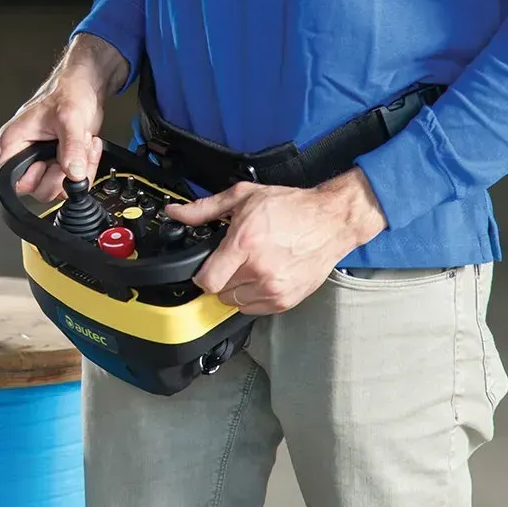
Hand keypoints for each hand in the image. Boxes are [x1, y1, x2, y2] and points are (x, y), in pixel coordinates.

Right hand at [0, 34, 126, 201]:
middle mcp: (25, 155)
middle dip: (61, 175)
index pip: (3, 179)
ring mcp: (43, 161)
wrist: (87, 87)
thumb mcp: (69, 118)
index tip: (46, 168)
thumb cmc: (68, 91)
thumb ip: (71, 147)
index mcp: (13, 141)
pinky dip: (86, 168)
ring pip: (57, 187)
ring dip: (78, 170)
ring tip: (83, 144)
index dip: (26, 181)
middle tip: (72, 153)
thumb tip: (73, 173)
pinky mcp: (59, 163)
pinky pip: (71, 181)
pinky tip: (87, 147)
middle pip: (36, 189)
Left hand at [162, 169, 387, 314]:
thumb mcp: (244, 197)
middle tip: (233, 261)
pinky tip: (263, 277)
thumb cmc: (291, 208)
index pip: (207, 280)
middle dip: (221, 277)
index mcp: (245, 244)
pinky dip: (254, 297)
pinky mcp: (287, 299)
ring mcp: (274, 288)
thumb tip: (176, 212)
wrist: (331, 220)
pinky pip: (255, 309)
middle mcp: (259, 270)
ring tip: (250, 268)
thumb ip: (205, 209)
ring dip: (237, 289)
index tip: (205, 268)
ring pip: (236, 302)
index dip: (201, 275)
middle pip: (220, 291)